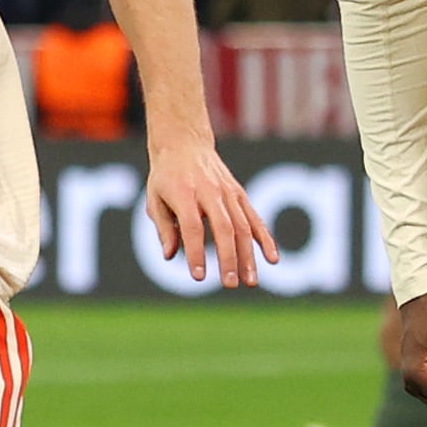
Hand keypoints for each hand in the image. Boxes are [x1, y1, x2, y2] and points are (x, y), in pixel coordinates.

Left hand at [140, 139, 280, 288]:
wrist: (185, 143)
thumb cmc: (166, 176)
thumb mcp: (154, 198)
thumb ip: (163, 227)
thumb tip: (170, 256)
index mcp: (184, 193)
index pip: (193, 227)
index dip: (196, 252)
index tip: (198, 277)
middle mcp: (210, 192)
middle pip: (223, 228)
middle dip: (228, 258)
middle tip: (230, 283)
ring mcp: (228, 192)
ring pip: (243, 226)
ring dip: (249, 255)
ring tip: (251, 281)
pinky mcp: (240, 194)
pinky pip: (255, 218)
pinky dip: (265, 238)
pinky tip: (272, 259)